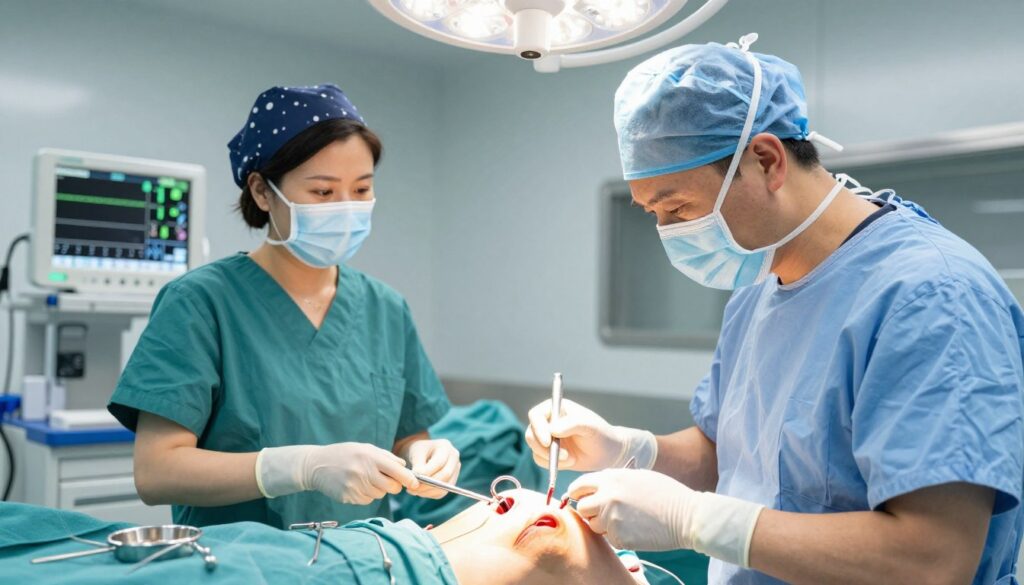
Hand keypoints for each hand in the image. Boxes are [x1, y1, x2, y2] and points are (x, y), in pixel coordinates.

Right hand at [257, 442, 417, 504]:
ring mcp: (356, 486)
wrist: (316, 465)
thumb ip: (386, 457)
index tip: (416, 484)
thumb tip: (405, 468)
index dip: (409, 479)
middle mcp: (364, 471)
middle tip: (385, 479)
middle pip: (392, 487)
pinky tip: (355, 485)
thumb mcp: (365, 448)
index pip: (397, 471)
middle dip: (394, 485)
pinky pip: (367, 500)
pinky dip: (366, 494)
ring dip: (377, 489)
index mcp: (370, 457)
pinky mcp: (349, 497)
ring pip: (380, 494)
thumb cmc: (344, 454)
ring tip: (364, 478)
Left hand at [397, 438, 460, 498]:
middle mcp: (454, 459)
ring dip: (426, 492)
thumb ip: (418, 465)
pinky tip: (418, 491)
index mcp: (446, 446)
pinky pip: (441, 493)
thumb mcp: (416, 453)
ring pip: (444, 487)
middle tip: (410, 488)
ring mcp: (455, 471)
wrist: (421, 452)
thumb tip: (417, 481)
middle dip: (427, 484)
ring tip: (412, 490)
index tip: (412, 479)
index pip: (439, 463)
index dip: (426, 474)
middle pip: (445, 475)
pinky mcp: (451, 482)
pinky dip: (428, 494)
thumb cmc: (418, 450)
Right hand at [525, 398, 657, 470]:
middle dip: (543, 447)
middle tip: (562, 456)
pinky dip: (552, 464)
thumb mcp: (589, 426)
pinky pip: (539, 460)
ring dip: (550, 457)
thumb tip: (552, 430)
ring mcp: (547, 438)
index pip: (536, 415)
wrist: (608, 453)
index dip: (538, 428)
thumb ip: (571, 424)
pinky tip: (570, 462)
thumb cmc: (600, 434)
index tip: (549, 441)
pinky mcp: (549, 453)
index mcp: (556, 408)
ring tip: (571, 459)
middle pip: (531, 433)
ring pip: (534, 448)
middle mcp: (548, 422)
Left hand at [567, 469, 763, 566]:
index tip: (580, 498)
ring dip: (603, 525)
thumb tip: (596, 488)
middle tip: (604, 513)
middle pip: (582, 508)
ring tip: (625, 520)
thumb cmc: (666, 494)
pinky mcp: (619, 538)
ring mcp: (612, 519)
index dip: (578, 493)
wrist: (687, 516)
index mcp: (611, 478)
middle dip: (590, 511)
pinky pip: (609, 539)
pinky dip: (617, 536)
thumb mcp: (637, 476)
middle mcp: (607, 497)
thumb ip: (614, 481)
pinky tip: (634, 529)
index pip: (579, 485)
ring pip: (594, 525)